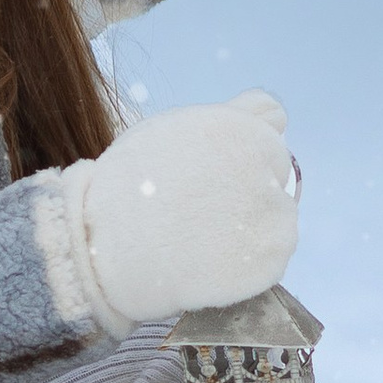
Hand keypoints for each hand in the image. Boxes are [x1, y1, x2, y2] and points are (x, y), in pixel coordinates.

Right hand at [74, 92, 299, 324]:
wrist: (106, 243)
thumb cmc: (133, 181)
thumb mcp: (180, 127)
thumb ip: (234, 115)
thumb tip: (274, 115)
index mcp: (247, 128)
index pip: (272, 134)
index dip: (240, 156)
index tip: (212, 174)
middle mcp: (269, 167)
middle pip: (275, 180)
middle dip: (247, 193)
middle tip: (203, 212)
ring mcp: (275, 216)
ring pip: (276, 222)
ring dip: (249, 231)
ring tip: (203, 241)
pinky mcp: (271, 261)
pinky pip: (269, 261)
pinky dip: (246, 267)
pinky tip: (211, 264)